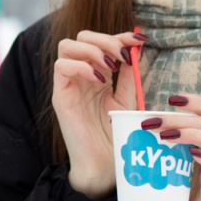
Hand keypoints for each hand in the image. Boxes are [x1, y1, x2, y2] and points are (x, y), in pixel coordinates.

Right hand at [51, 30, 147, 198]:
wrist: (105, 164)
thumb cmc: (116, 135)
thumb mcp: (128, 99)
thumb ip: (130, 74)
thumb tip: (138, 44)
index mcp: (98, 73)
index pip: (102, 41)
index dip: (121, 35)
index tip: (140, 39)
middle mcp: (81, 75)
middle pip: (82, 37)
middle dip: (106, 39)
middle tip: (123, 55)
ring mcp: (69, 84)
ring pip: (66, 46)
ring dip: (91, 49)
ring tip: (110, 64)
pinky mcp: (60, 96)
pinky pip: (60, 67)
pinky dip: (80, 66)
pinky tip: (99, 78)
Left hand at [153, 94, 200, 200]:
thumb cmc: (175, 185)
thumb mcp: (166, 159)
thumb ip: (153, 141)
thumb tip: (122, 123)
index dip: (195, 100)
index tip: (171, 99)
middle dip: (180, 118)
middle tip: (154, 123)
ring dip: (191, 133)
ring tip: (168, 137)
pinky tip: (193, 154)